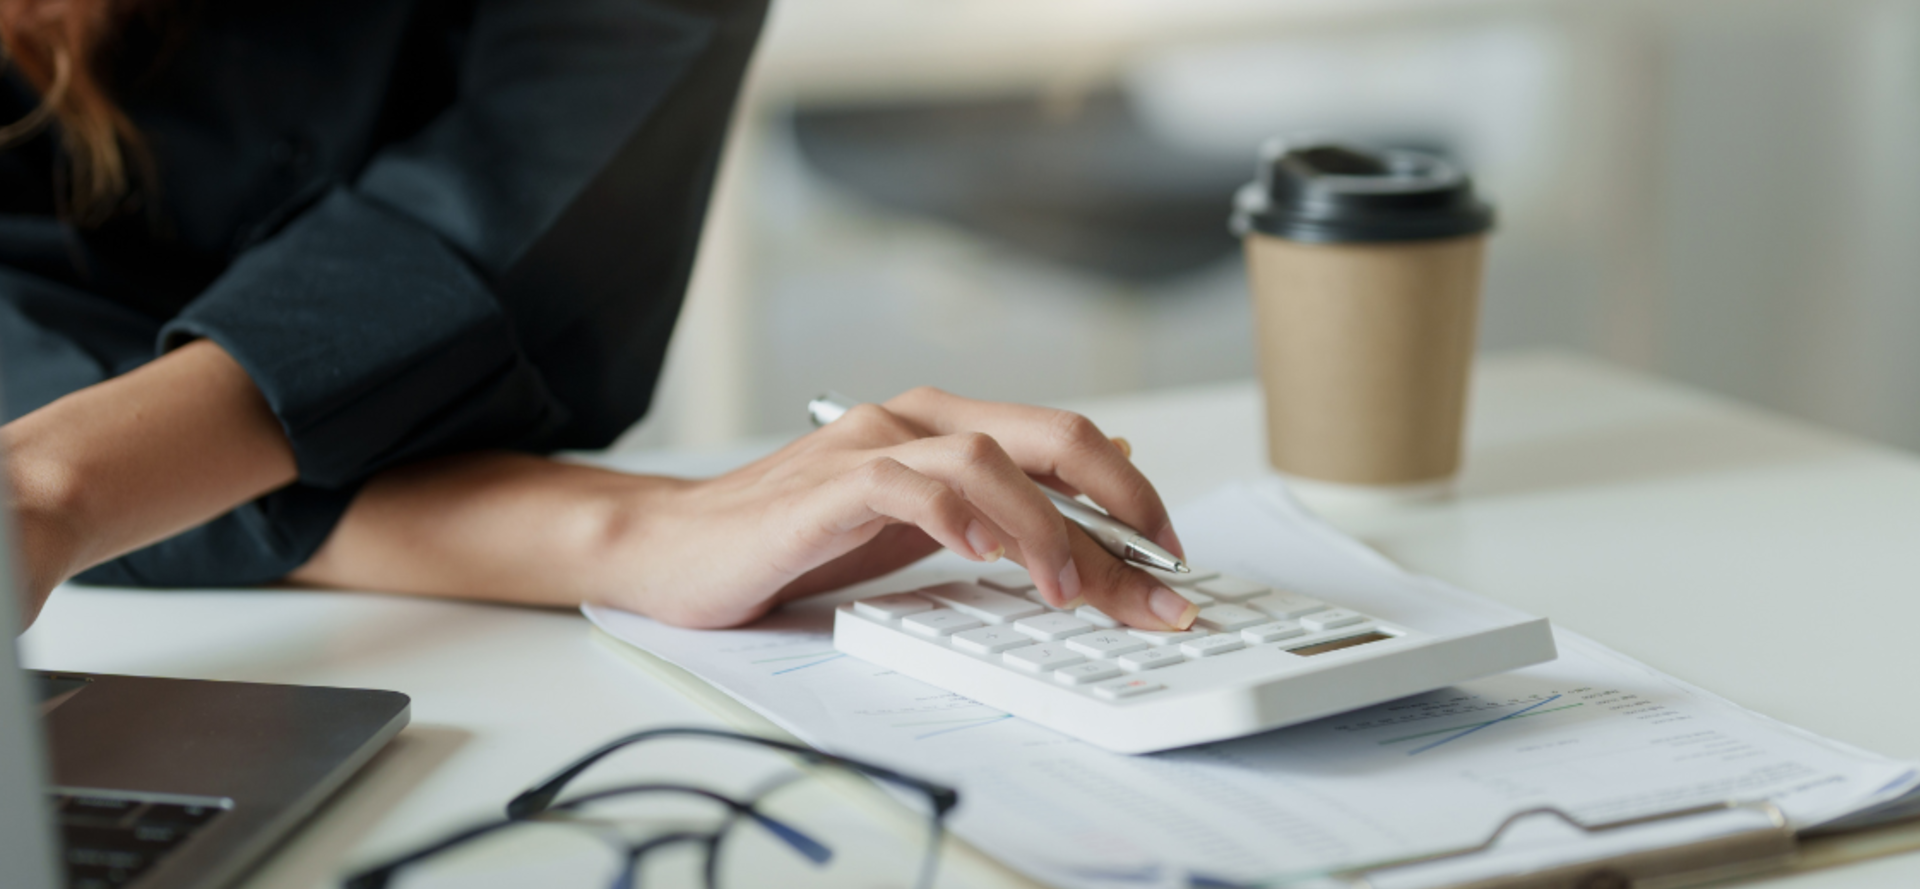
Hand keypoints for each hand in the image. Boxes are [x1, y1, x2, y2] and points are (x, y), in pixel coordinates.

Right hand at [610, 387, 1195, 628]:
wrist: (674, 548)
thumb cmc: (795, 539)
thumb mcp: (918, 525)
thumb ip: (997, 503)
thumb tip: (1098, 487)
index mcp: (942, 428)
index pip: (1065, 444)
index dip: (1132, 498)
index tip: (1173, 561)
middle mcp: (913, 423)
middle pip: (1049, 436)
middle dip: (1122, 505)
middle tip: (1163, 570)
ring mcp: (868, 447)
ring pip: (987, 459)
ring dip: (1045, 527)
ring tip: (1072, 591)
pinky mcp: (823, 488)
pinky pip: (902, 484)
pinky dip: (952, 513)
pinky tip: (981, 552)